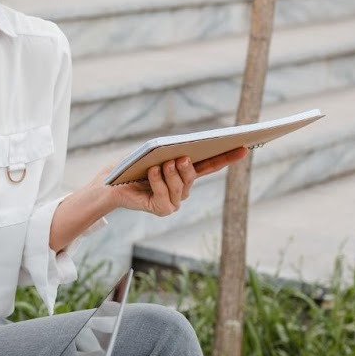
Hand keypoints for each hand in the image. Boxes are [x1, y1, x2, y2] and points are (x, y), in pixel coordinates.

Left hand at [94, 147, 246, 216]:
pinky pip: (165, 196)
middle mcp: (183, 189)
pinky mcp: (162, 209)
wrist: (111, 184)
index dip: (227, 157)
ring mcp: (174, 201)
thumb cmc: (132, 166)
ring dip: (171, 174)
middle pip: (193, 176)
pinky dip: (159, 183)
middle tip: (181, 156)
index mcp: (185, 173)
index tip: (244, 146)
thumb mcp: (152, 154)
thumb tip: (182, 152)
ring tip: (164, 163)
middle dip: (187, 167)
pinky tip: (152, 172)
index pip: (211, 164)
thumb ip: (169, 153)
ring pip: (179, 187)